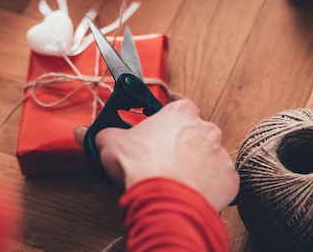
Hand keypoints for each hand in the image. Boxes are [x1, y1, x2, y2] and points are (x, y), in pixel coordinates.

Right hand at [74, 99, 238, 211]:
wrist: (165, 199)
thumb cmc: (142, 166)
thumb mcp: (110, 144)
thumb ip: (99, 135)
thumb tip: (83, 133)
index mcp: (181, 112)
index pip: (176, 112)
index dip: (164, 126)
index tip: (155, 137)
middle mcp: (206, 128)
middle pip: (194, 133)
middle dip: (181, 146)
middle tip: (163, 161)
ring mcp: (220, 153)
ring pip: (207, 156)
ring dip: (195, 165)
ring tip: (175, 180)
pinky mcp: (229, 178)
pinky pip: (218, 179)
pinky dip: (208, 185)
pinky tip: (190, 191)